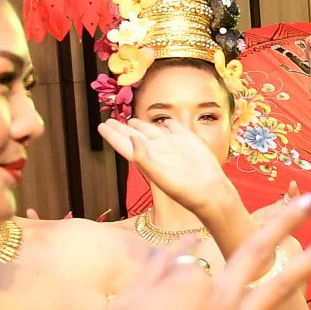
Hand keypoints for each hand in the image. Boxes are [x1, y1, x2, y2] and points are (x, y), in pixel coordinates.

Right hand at [67, 199, 310, 309]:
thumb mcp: (128, 300)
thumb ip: (158, 267)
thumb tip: (181, 244)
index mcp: (187, 277)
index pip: (197, 258)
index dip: (180, 278)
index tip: (164, 307)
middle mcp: (219, 297)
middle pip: (257, 249)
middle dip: (286, 219)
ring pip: (284, 283)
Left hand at [97, 119, 238, 220]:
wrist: (209, 190)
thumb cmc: (183, 189)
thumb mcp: (158, 175)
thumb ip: (143, 157)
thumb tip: (132, 137)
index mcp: (146, 159)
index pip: (124, 145)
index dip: (112, 135)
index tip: (101, 126)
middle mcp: (156, 150)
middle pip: (134, 136)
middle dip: (121, 128)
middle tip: (109, 120)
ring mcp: (171, 144)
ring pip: (151, 130)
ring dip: (140, 124)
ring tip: (130, 120)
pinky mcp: (186, 139)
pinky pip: (173, 127)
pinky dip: (166, 122)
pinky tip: (161, 120)